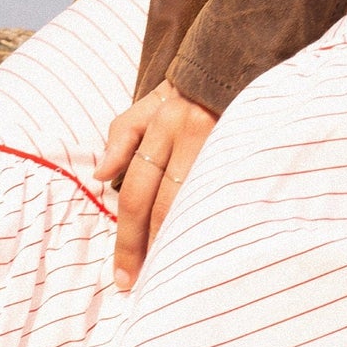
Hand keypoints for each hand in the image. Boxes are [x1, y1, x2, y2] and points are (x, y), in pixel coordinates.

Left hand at [94, 79, 217, 290]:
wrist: (237, 62)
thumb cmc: (189, 90)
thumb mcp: (151, 101)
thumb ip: (124, 133)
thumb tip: (101, 174)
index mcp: (164, 120)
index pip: (138, 189)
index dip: (127, 235)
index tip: (122, 273)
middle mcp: (191, 131)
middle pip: (163, 202)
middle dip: (147, 247)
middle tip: (138, 284)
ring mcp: (221, 141)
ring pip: (193, 201)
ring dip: (178, 240)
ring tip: (169, 276)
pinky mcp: (245, 150)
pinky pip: (223, 194)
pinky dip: (210, 222)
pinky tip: (206, 247)